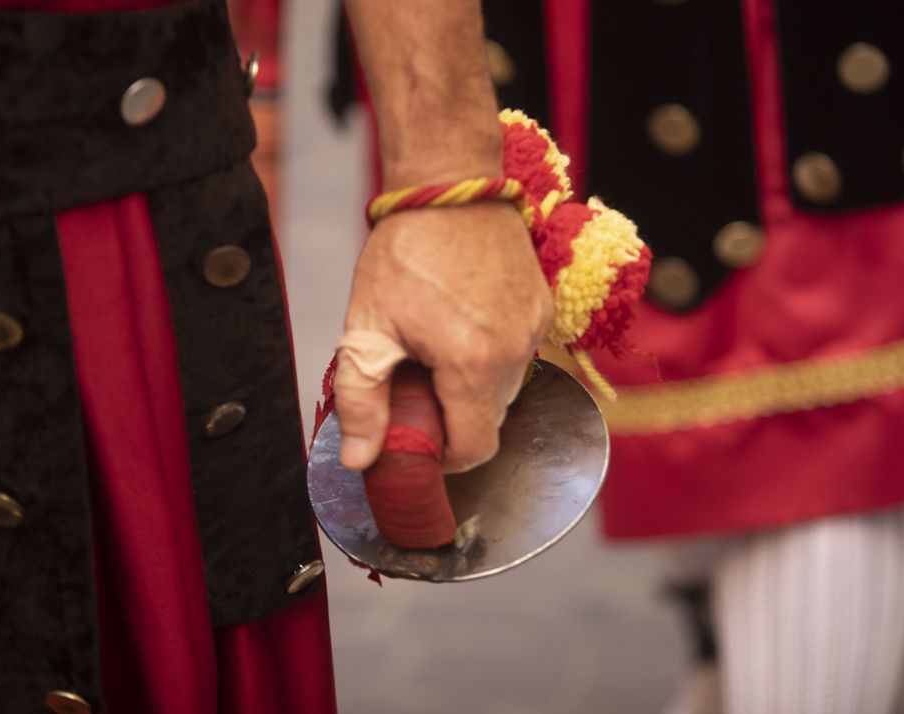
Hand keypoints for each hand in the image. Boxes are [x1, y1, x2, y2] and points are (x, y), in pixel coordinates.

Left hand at [334, 201, 553, 472]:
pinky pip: (520, 355)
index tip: (417, 432)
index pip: (474, 448)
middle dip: (454, 416)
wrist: (450, 182)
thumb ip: (361, 400)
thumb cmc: (405, 250)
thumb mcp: (368, 326)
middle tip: (416, 383)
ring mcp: (535, 329)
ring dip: (473, 386)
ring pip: (507, 389)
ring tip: (437, 348)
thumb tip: (360, 460)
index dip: (444, 454)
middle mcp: (515, 352)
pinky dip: (492, 356)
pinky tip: (462, 325)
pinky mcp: (542, 308)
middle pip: (491, 420)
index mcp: (472, 364)